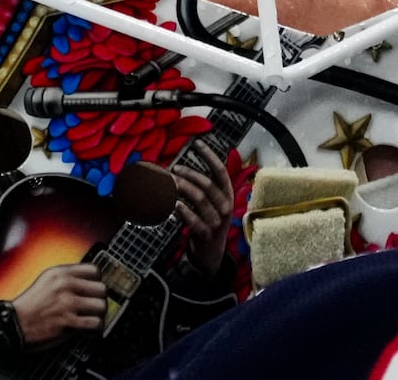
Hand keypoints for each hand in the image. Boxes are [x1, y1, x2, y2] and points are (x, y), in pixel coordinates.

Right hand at [9, 262, 107, 346]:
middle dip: (99, 301)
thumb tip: (88, 281)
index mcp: (60, 273)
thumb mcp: (45, 281)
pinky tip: (87, 332)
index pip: (94, 270)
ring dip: (99, 316)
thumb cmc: (29, 306)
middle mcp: (65, 285)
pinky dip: (95, 330)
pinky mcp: (68, 322)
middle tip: (93, 309)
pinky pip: (96, 324)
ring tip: (91, 321)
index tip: (93, 292)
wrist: (14, 325)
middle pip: (102, 289)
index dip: (97, 282)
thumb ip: (66, 278)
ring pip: (101, 307)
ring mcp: (67, 303)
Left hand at [174, 140, 234, 276]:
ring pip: (200, 199)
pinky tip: (174, 204)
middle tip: (175, 168)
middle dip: (190, 173)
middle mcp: (225, 207)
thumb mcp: (211, 203)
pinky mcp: (207, 235)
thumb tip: (180, 168)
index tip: (197, 144)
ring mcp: (217, 222)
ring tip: (170, 183)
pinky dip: (184, 211)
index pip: (221, 172)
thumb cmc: (207, 222)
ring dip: (183, 188)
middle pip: (208, 184)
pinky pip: (195, 220)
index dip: (210, 156)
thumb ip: (201, 187)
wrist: (211, 255)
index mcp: (227, 195)